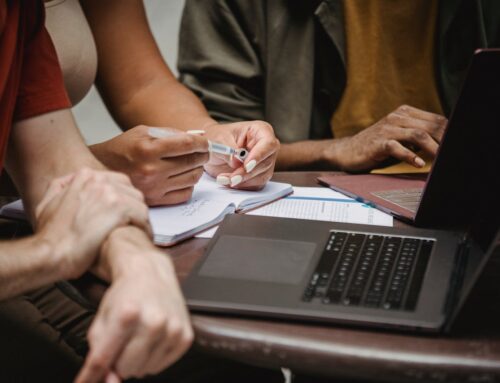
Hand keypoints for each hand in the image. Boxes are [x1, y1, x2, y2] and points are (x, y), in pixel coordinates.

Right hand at [35, 168, 150, 279]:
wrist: (51, 254)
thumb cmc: (50, 237)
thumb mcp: (47, 204)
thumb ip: (60, 189)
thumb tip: (68, 184)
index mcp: (85, 177)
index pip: (117, 182)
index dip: (123, 199)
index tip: (124, 213)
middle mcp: (99, 180)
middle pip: (130, 191)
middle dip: (133, 208)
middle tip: (134, 223)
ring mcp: (110, 192)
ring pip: (139, 202)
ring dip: (140, 218)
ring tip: (139, 232)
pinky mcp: (120, 208)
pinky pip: (143, 215)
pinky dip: (144, 227)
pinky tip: (141, 236)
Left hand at [75, 228, 192, 382]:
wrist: (151, 273)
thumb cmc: (124, 295)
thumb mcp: (102, 318)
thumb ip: (98, 351)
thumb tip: (109, 381)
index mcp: (127, 314)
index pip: (103, 359)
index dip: (90, 377)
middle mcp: (153, 322)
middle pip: (125, 369)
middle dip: (119, 361)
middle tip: (122, 342)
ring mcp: (172, 329)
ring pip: (144, 370)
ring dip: (137, 360)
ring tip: (138, 337)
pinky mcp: (185, 336)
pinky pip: (162, 366)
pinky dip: (153, 358)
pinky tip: (152, 339)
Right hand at [90, 125, 208, 205]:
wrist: (101, 170)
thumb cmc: (123, 148)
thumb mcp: (143, 132)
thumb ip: (170, 134)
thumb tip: (195, 138)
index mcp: (148, 150)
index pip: (187, 145)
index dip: (201, 143)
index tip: (205, 143)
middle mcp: (152, 170)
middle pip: (192, 162)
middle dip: (203, 155)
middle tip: (203, 152)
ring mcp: (154, 187)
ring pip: (192, 178)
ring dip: (197, 169)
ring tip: (193, 164)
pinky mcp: (155, 200)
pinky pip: (185, 194)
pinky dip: (190, 184)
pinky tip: (183, 177)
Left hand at [203, 121, 279, 189]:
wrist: (212, 149)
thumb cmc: (218, 138)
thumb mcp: (219, 139)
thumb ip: (228, 150)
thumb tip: (237, 161)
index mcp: (261, 130)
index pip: (268, 143)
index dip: (259, 156)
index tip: (246, 166)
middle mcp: (266, 146)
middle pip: (265, 163)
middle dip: (247, 173)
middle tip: (232, 178)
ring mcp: (265, 161)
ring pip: (261, 176)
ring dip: (242, 181)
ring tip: (223, 178)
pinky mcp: (260, 174)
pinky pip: (256, 185)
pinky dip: (241, 185)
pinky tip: (228, 181)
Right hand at [327, 105, 446, 171]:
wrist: (347, 151)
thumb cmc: (375, 145)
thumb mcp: (398, 135)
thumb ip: (417, 135)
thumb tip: (441, 142)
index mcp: (404, 113)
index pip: (435, 119)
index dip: (448, 131)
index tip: (456, 143)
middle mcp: (396, 117)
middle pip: (429, 126)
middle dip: (444, 140)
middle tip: (452, 152)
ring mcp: (387, 129)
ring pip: (417, 135)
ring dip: (433, 148)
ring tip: (440, 159)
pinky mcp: (378, 143)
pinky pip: (397, 147)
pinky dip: (410, 156)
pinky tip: (419, 164)